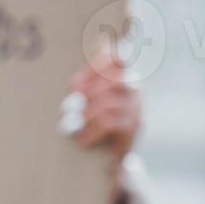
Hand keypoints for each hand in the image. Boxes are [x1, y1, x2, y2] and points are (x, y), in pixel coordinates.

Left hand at [65, 43, 140, 203]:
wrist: (110, 161)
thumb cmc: (93, 123)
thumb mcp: (89, 98)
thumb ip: (90, 76)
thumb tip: (100, 42)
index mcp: (123, 74)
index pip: (117, 57)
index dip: (96, 66)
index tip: (75, 84)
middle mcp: (134, 87)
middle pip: (111, 79)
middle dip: (85, 93)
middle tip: (67, 108)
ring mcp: (137, 107)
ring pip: (108, 102)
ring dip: (84, 115)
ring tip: (70, 127)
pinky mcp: (134, 127)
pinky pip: (110, 122)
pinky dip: (91, 130)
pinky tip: (81, 139)